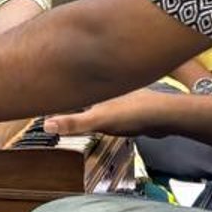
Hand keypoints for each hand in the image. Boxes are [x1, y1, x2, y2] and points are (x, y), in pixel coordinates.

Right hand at [42, 86, 173, 139]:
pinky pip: (114, 103)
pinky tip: (108, 112)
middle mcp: (107, 87)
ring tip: (79, 100)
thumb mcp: (97, 120)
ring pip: (100, 94)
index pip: (73, 87)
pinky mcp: (132, 103)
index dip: (60, 88)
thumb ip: (73, 123)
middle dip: (75, 90)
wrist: (165, 116)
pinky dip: (107, 105)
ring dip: (91, 96)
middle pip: (86, 87)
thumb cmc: (132, 114)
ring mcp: (121, 94)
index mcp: (96, 87)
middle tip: (59, 92)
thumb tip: (46, 124)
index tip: (46, 89)